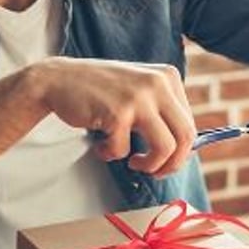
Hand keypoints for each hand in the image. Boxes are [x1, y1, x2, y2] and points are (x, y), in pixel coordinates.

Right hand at [30, 57, 195, 176]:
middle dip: (173, 163)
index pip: (189, 122)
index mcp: (168, 76)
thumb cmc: (100, 90)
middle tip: (155, 171)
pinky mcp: (118, 113)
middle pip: (186, 136)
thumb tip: (185, 150)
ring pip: (165, 148)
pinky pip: (124, 150)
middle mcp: (158, 83)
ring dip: (150, 165)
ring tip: (132, 163)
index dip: (180, 149)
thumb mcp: (139, 90)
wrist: (58, 79)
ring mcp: (138, 97)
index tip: (163, 159)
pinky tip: (100, 145)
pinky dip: (110, 154)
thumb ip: (162, 111)